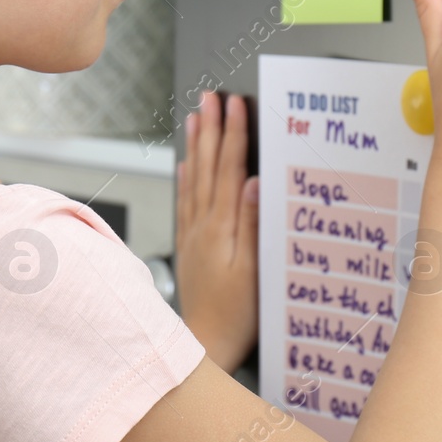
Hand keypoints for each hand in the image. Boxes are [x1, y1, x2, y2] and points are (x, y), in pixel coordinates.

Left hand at [175, 90, 258, 372]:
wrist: (205, 345)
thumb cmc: (237, 314)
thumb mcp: (255, 271)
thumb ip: (253, 225)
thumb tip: (254, 182)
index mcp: (223, 227)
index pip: (229, 168)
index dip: (233, 133)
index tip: (235, 104)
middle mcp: (203, 226)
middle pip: (207, 166)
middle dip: (211, 127)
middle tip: (211, 96)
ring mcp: (193, 235)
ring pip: (194, 178)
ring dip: (195, 145)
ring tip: (194, 116)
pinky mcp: (189, 248)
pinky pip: (185, 203)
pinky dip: (185, 178)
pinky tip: (185, 164)